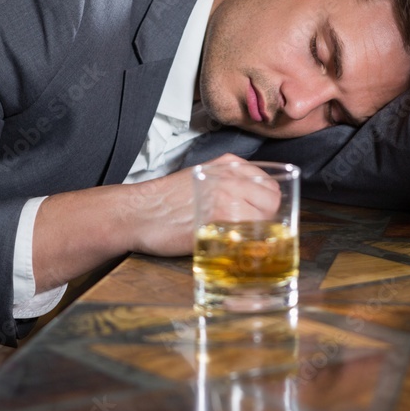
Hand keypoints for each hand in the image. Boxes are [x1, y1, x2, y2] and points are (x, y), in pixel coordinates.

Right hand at [126, 154, 278, 256]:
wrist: (138, 212)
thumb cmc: (165, 200)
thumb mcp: (200, 177)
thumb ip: (226, 183)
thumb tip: (250, 202)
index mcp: (229, 164)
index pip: (270, 184)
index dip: (267, 204)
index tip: (260, 216)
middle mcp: (232, 176)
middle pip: (272, 201)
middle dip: (267, 219)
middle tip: (250, 232)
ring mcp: (228, 196)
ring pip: (265, 219)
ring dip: (257, 234)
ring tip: (238, 241)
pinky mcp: (221, 218)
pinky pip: (249, 233)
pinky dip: (245, 244)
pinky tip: (229, 246)